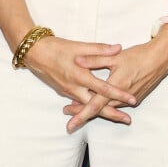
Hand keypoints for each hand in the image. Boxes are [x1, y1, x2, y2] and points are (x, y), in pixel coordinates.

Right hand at [23, 35, 137, 125]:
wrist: (35, 54)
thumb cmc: (58, 48)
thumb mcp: (80, 46)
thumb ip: (100, 49)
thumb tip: (118, 48)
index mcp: (80, 76)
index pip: (103, 88)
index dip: (119, 94)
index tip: (132, 99)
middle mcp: (74, 88)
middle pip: (95, 106)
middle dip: (112, 114)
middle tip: (128, 120)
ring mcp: (68, 92)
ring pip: (88, 106)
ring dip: (101, 112)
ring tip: (118, 116)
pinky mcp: (64, 91)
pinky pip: (80, 102)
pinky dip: (89, 107)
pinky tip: (98, 109)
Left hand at [63, 25, 167, 131]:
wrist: (160, 58)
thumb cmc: (139, 56)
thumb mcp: (115, 56)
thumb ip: (95, 59)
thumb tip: (77, 61)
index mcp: (116, 87)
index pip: (94, 105)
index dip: (80, 115)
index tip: (69, 126)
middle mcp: (122, 97)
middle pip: (99, 109)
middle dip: (82, 111)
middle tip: (67, 112)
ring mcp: (130, 100)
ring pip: (108, 107)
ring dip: (94, 107)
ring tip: (78, 105)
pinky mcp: (136, 97)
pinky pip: (118, 104)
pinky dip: (107, 104)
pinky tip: (101, 99)